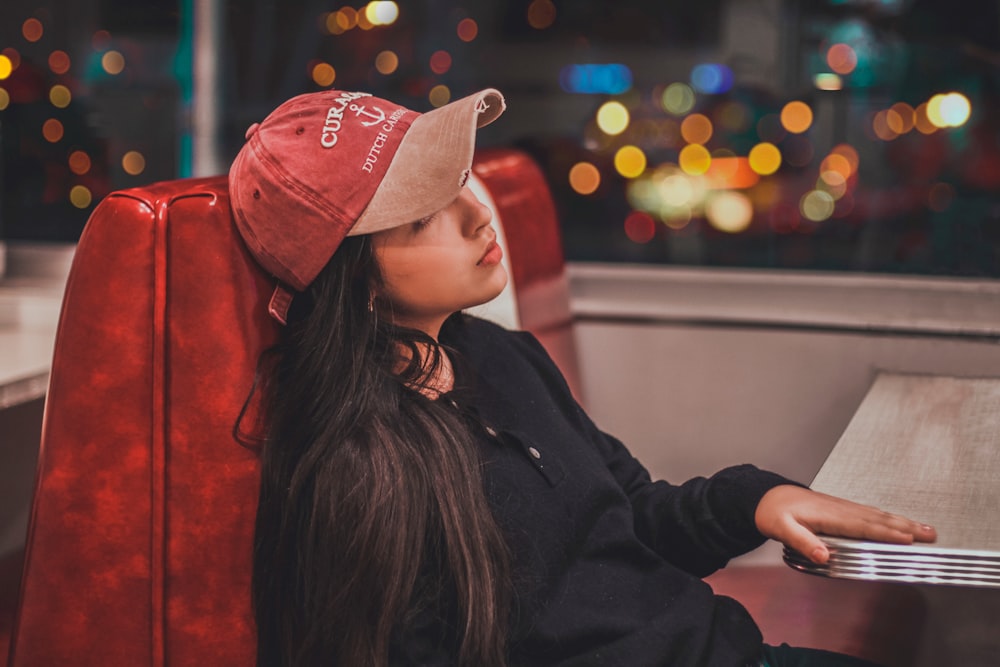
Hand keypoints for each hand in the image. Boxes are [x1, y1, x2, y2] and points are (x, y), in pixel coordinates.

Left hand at [754, 485, 936, 564]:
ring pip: (878, 515)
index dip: (886, 533)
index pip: (862, 526)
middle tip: (930, 535)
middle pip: (878, 519)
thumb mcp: (781, 529)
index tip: (907, 539)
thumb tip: (822, 555)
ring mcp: (842, 507)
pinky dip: (889, 518)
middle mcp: (839, 509)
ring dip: (902, 522)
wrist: (767, 497)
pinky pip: (870, 513)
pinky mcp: (841, 508)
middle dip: (906, 527)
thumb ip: (802, 542)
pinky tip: (899, 522)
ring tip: (925, 529)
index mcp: (828, 515)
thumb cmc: (774, 513)